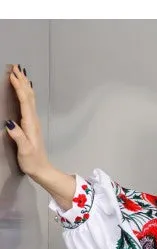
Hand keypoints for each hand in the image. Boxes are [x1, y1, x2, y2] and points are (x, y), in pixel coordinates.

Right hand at [4, 64, 51, 178]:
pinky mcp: (32, 125)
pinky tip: (26, 91)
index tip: (12, 75)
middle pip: (29, 96)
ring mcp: (33, 122)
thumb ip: (18, 137)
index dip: (19, 88)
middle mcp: (33, 121)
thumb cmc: (33, 162)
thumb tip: (10, 124)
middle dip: (22, 81)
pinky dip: (26, 94)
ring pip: (30, 99)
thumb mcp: (25, 151)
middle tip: (15, 66)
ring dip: (25, 85)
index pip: (25, 102)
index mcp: (30, 124)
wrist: (42, 170)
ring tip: (20, 73)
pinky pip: (29, 104)